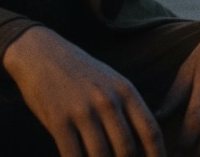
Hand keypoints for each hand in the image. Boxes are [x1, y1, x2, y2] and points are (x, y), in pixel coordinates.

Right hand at [2, 26, 164, 156]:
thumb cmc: (80, 72)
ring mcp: (82, 111)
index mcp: (125, 91)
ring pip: (101, 156)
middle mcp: (107, 101)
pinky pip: (73, 155)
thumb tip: (146, 142)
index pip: (150, 130)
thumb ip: (129, 107)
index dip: (158, 155)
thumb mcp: (112, 81)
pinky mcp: (58, 121)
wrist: (41, 54)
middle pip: (127, 148)